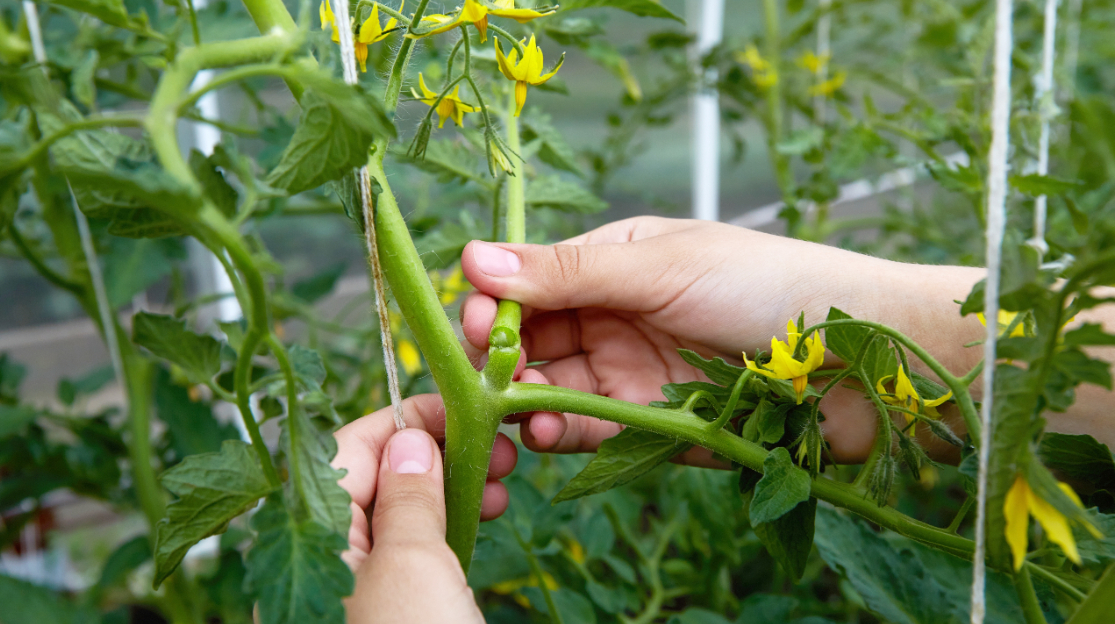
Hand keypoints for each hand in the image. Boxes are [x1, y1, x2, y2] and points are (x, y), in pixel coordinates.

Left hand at [333, 394, 515, 622]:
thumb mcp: (412, 564)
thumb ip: (408, 498)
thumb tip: (409, 441)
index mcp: (313, 533)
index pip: (352, 449)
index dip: (406, 420)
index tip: (459, 404)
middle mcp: (325, 553)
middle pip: (377, 479)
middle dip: (439, 454)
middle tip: (496, 446)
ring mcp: (353, 581)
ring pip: (400, 514)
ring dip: (452, 489)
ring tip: (501, 481)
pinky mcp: (386, 603)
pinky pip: (411, 551)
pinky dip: (448, 527)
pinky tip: (487, 514)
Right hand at [459, 216, 983, 462]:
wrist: (863, 362)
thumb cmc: (771, 287)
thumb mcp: (663, 267)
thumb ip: (567, 273)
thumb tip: (474, 257)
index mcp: (616, 261)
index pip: (531, 279)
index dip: (493, 300)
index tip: (470, 321)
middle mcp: (616, 315)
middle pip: (531, 337)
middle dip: (498, 355)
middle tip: (482, 374)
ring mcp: (630, 372)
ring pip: (549, 387)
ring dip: (521, 397)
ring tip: (509, 409)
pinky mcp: (651, 426)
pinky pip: (587, 430)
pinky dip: (557, 432)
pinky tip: (543, 433)